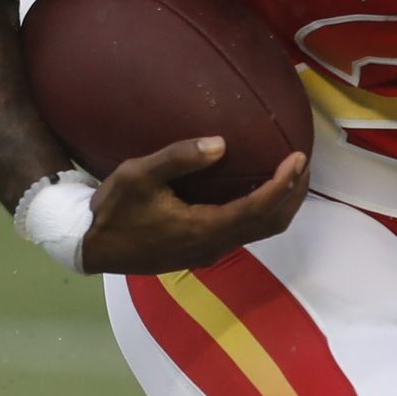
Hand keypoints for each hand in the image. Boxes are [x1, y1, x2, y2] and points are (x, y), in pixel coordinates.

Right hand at [79, 140, 309, 273]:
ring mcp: (209, 252)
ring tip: (292, 175)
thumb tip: (220, 144)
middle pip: (270, 223)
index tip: (298, 157)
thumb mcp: (138, 175)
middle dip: (293, 193)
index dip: (283, 183)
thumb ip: (178, 158)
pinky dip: (264, 212)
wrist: (91, 246)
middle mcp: (214, 245)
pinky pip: (246, 232)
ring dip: (281, 204)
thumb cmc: (112, 210)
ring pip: (261, 231)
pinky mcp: (202, 251)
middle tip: (305, 162)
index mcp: (204, 228)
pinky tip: (261, 191)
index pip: (259, 207)